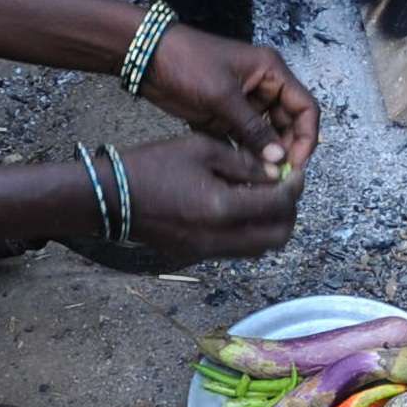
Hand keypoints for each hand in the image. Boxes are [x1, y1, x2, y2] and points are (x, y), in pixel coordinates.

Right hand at [118, 135, 305, 263]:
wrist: (109, 197)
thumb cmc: (151, 166)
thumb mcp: (201, 149)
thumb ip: (244, 164)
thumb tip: (276, 173)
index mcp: (222, 209)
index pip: (279, 204)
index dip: (295, 187)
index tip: (297, 172)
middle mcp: (219, 238)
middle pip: (277, 237)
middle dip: (289, 211)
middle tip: (286, 187)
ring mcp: (206, 253)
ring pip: (259, 248)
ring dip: (271, 224)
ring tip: (264, 196)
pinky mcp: (195, 257)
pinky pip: (237, 250)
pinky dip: (249, 232)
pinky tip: (239, 207)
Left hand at [144, 25, 321, 177]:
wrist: (148, 58)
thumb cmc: (189, 65)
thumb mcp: (223, 96)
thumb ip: (252, 128)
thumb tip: (278, 159)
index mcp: (271, 73)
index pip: (305, 107)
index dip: (307, 136)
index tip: (296, 164)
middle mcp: (264, 88)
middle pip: (290, 124)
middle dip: (287, 149)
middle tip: (278, 177)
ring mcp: (244, 103)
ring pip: (267, 135)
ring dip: (267, 155)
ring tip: (261, 179)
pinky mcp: (225, 117)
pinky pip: (245, 139)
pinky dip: (246, 154)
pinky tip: (243, 173)